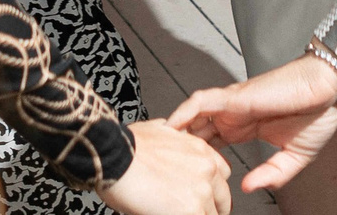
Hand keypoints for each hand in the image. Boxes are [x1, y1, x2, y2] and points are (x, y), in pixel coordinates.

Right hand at [99, 120, 232, 214]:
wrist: (114, 156)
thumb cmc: (126, 146)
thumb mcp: (156, 130)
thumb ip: (172, 138)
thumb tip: (166, 136)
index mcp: (200, 148)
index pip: (221, 175)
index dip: (213, 191)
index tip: (205, 199)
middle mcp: (206, 167)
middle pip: (223, 199)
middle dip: (210, 209)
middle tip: (192, 210)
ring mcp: (202, 190)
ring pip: (212, 214)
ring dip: (197, 214)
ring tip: (173, 212)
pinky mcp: (192, 210)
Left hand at [170, 55, 336, 191]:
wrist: (330, 90)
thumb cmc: (317, 116)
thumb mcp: (293, 157)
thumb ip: (272, 174)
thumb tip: (248, 189)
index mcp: (246, 126)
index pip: (210, 140)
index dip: (195, 155)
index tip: (183, 173)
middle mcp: (235, 115)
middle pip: (196, 128)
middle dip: (178, 143)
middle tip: (160, 161)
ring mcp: (233, 105)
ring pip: (193, 113)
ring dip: (176, 127)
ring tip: (157, 145)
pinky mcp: (236, 96)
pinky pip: (202, 101)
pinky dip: (184, 111)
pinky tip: (172, 127)